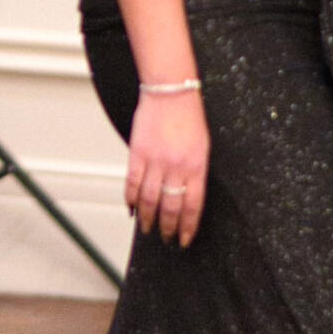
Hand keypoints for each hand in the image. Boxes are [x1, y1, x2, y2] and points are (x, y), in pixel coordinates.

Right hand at [123, 88, 208, 247]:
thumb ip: (194, 173)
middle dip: (168, 227)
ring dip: (148, 218)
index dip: (187, 226)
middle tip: (166, 238)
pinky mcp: (138, 153)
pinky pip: (132, 183)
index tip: (184, 239)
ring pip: (149, 199)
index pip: (192, 206)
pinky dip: (130, 199)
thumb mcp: (202, 148)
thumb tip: (184, 197)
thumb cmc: (189, 118)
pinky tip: (131, 209)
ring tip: (147, 229)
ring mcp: (155, 161)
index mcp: (197, 166)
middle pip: (170, 206)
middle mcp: (176, 166)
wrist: (171, 93)